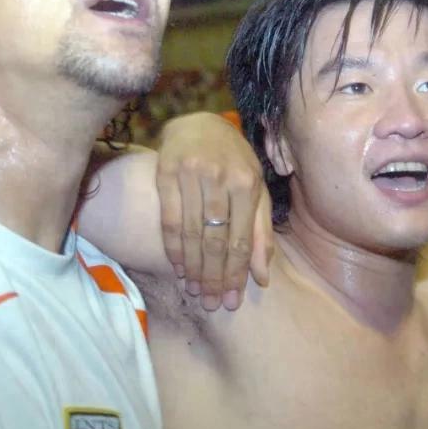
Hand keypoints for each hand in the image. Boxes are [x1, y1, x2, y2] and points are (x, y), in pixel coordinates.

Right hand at [156, 113, 273, 310]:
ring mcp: (191, 174)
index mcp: (247, 183)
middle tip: (211, 304)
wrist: (200, 124)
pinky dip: (173, 249)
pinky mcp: (165, 172)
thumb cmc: (234, 162)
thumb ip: (261, 232)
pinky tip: (178, 268)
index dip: (235, 274)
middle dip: (213, 277)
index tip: (231, 301)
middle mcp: (220, 178)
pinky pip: (169, 220)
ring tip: (194, 292)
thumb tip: (261, 278)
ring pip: (191, 234)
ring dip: (192, 269)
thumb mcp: (256, 191)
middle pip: (215, 241)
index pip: (241, 240)